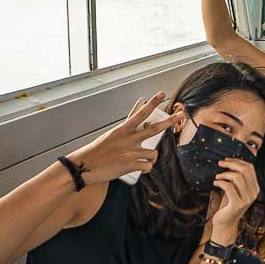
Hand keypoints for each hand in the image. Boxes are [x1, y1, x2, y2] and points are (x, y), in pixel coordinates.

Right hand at [67, 92, 182, 184]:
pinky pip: (147, 167)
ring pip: (153, 154)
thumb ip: (127, 134)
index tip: (161, 94)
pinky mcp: (131, 164)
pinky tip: (136, 169)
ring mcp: (131, 151)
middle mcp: (129, 138)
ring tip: (139, 160)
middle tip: (181, 115)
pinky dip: (144, 169)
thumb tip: (142, 131)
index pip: (141, 113)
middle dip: (170, 121)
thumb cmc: (96, 153)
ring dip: (149, 158)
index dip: (152, 103)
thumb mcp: (111, 137)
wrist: (83, 166)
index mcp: (122, 129)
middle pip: (155, 129)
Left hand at [211, 158, 259, 237]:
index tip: (227, 160)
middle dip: (231, 164)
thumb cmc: (228, 204)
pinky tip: (215, 183)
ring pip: (237, 177)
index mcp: (255, 187)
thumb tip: (229, 163)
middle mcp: (253, 193)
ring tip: (217, 176)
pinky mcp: (237, 204)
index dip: (238, 161)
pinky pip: (229, 187)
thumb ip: (236, 179)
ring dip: (225, 174)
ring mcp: (247, 199)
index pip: (250, 168)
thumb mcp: (235, 189)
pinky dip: (221, 182)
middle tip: (220, 163)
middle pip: (245, 170)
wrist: (225, 223)